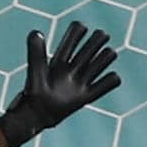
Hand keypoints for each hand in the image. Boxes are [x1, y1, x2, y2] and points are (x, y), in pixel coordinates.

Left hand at [0, 21, 122, 146]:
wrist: (36, 116)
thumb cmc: (33, 93)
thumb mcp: (36, 71)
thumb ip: (36, 52)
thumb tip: (36, 32)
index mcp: (60, 59)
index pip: (74, 36)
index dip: (79, 30)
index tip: (80, 30)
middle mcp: (73, 68)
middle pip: (92, 45)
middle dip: (98, 39)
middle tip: (99, 39)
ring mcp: (81, 81)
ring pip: (103, 60)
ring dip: (106, 57)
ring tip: (100, 60)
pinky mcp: (87, 96)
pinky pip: (108, 84)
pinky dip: (112, 79)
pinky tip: (108, 79)